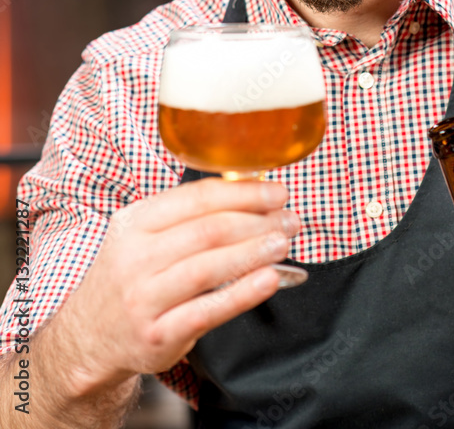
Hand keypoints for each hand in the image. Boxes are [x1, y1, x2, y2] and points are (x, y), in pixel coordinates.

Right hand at [51, 178, 298, 395]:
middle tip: (289, 220)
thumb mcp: (143, 235)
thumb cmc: (131, 277)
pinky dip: (243, 293)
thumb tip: (250, 192)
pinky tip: (269, 280)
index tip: (277, 192)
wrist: (88, 337)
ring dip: (254, 252)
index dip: (244, 192)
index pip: (198, 197)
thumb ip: (187, 216)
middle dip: (258, 221)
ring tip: (284, 244)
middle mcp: (136, 257)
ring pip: (209, 267)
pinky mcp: (157, 335)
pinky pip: (208, 310)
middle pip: (209, 230)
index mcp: (135, 222)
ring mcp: (144, 297)